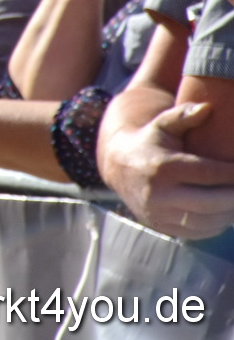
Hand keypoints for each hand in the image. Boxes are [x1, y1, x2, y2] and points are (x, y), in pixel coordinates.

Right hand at [99, 101, 233, 238]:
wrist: (118, 166)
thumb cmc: (150, 141)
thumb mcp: (162, 124)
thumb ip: (184, 115)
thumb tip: (207, 108)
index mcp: (162, 167)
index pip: (209, 174)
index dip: (233, 174)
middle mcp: (159, 193)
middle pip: (213, 202)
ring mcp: (159, 213)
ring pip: (208, 221)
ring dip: (229, 212)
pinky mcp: (162, 226)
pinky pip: (198, 231)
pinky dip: (216, 224)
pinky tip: (223, 211)